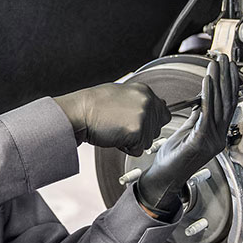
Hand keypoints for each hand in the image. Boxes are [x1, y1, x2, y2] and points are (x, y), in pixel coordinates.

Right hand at [52, 82, 170, 156]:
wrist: (79, 112)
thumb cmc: (93, 106)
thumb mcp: (120, 95)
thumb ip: (138, 103)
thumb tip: (150, 111)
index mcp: (144, 91)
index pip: (163, 113)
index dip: (151, 123)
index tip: (138, 125)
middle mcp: (147, 102)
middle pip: (157, 130)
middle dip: (142, 133)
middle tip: (121, 126)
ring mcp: (143, 116)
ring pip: (148, 142)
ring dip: (132, 141)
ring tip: (116, 129)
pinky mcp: (137, 131)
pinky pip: (137, 150)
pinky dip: (125, 148)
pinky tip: (114, 136)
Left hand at [135, 54, 238, 219]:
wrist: (163, 178)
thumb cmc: (172, 158)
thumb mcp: (187, 131)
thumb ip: (197, 117)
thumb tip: (202, 101)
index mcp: (216, 134)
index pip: (227, 104)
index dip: (229, 84)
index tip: (227, 66)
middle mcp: (218, 137)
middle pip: (227, 102)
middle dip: (226, 78)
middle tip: (225, 58)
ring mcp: (211, 140)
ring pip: (219, 105)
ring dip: (218, 82)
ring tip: (216, 64)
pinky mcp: (200, 142)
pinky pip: (206, 115)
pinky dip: (208, 96)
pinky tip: (207, 82)